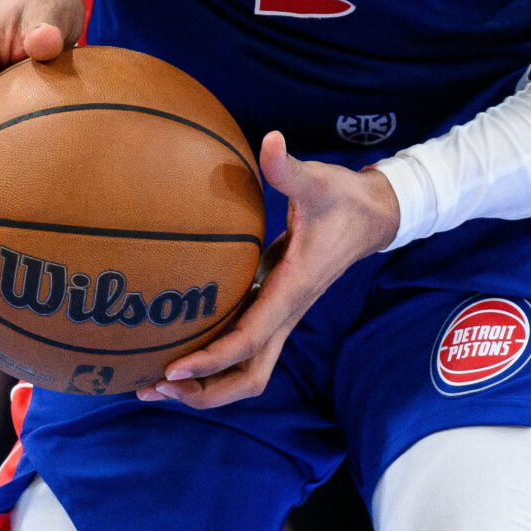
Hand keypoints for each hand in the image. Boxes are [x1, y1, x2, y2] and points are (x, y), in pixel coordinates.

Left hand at [140, 132, 398, 407]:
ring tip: (156, 383)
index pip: (249, 340)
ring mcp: (282, 316)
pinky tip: (179, 350)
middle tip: (155, 386)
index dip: (211, 358)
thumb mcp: (319, 181)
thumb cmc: (345, 201)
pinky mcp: (276, 309)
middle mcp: (287, 313)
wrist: (375, 217)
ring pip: (247, 372)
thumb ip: (288, 167)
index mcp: (293, 290)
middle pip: (248, 377)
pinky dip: (213, 361)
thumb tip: (270, 139)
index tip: (174, 367)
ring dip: (206, 386)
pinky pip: (243, 350)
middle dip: (204, 391)